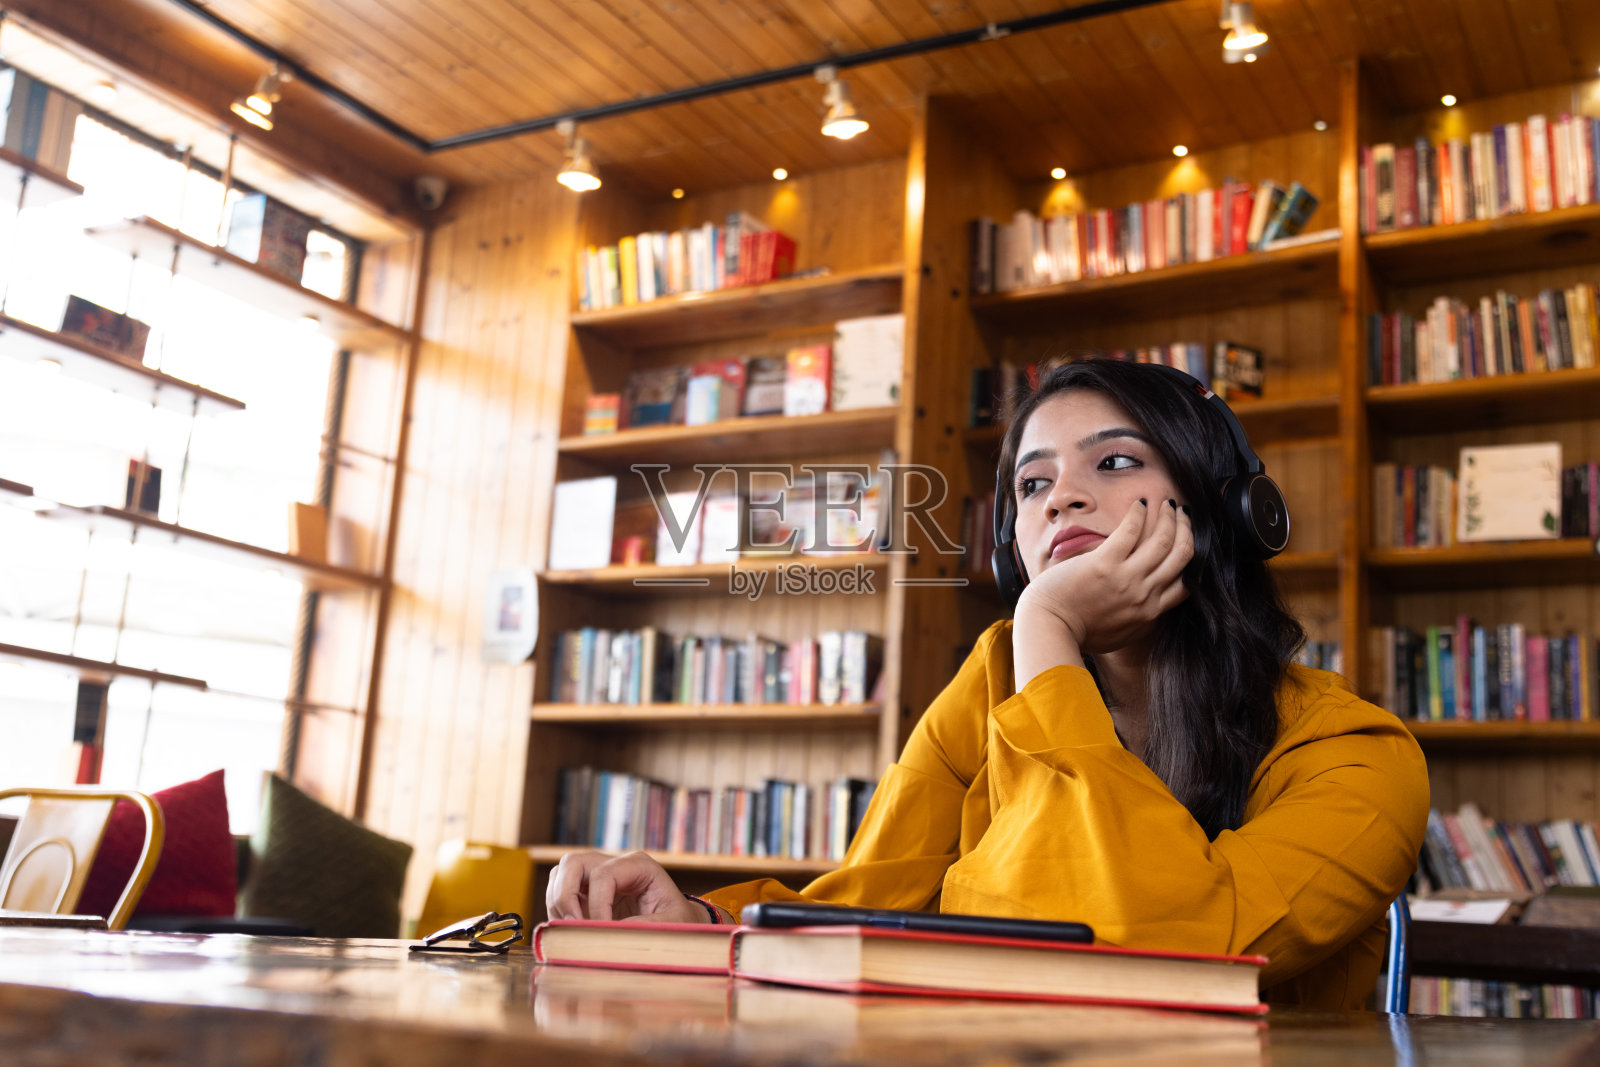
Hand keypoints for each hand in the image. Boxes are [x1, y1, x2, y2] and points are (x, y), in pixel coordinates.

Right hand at [545, 849, 706, 922]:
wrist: (679, 922)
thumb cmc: (679, 921)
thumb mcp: (673, 923)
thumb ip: (645, 927)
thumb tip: (610, 933)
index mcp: (639, 865)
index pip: (603, 875)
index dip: (596, 905)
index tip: (597, 931)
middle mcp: (616, 863)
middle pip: (574, 862)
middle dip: (565, 895)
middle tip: (572, 926)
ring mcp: (599, 873)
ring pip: (561, 873)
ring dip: (558, 901)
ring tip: (572, 929)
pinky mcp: (588, 889)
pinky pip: (560, 890)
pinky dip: (558, 909)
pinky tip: (571, 929)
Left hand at [1015, 497, 1192, 656]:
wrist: (1049, 629)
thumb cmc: (1077, 633)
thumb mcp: (1119, 634)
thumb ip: (1137, 620)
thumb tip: (1146, 611)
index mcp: (1149, 613)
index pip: (1186, 583)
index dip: (1192, 558)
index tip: (1187, 541)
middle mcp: (1144, 595)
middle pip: (1180, 556)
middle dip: (1186, 530)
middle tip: (1182, 515)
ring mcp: (1126, 579)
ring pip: (1162, 541)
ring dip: (1168, 517)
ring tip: (1167, 504)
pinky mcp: (1103, 564)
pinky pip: (1129, 532)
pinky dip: (1138, 514)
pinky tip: (1138, 503)